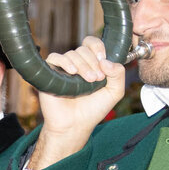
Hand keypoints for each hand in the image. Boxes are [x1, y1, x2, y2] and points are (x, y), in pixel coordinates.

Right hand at [26, 36, 123, 169]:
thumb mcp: (114, 92)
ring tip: (88, 81)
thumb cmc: (93, 110)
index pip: (92, 44)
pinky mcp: (50, 73)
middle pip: (83, 49)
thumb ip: (118, 74)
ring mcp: (63, 68)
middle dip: (92, 62)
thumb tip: (106, 61)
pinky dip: (65, 62)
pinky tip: (72, 72)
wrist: (75, 125)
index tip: (103, 60)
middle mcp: (77, 64)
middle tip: (96, 78)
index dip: (98, 48)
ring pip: (71, 54)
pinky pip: (55, 58)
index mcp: (91, 64)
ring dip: (82, 65)